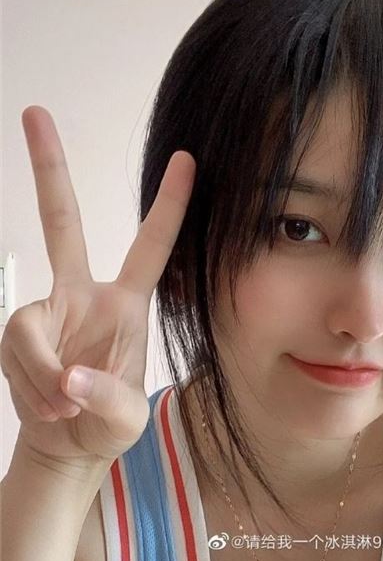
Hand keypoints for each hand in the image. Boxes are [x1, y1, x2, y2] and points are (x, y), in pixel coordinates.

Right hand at [1, 105, 195, 467]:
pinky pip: (16, 353)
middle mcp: (82, 297)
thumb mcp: (124, 422)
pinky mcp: (18, 336)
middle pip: (62, 222)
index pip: (151, 246)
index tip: (188, 157)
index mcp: (125, 306)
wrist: (66, 448)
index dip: (170, 205)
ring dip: (41, 374)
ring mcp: (46, 313)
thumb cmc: (106, 427)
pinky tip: (48, 407)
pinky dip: (31, 386)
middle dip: (48, 168)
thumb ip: (105, 399)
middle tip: (33, 111)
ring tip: (63, 407)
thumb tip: (70, 377)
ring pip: (28, 327)